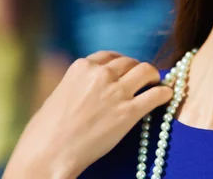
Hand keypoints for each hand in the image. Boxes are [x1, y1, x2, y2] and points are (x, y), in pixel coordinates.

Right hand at [4, 51, 172, 178]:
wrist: (47, 155)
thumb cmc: (46, 132)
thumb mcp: (60, 94)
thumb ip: (79, 83)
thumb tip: (92, 86)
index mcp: (82, 67)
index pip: (111, 56)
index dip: (122, 64)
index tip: (126, 71)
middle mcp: (101, 74)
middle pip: (131, 62)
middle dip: (138, 70)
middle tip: (143, 81)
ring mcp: (116, 92)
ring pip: (147, 71)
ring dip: (154, 77)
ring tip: (155, 85)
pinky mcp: (128, 112)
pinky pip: (157, 95)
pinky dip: (165, 94)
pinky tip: (166, 97)